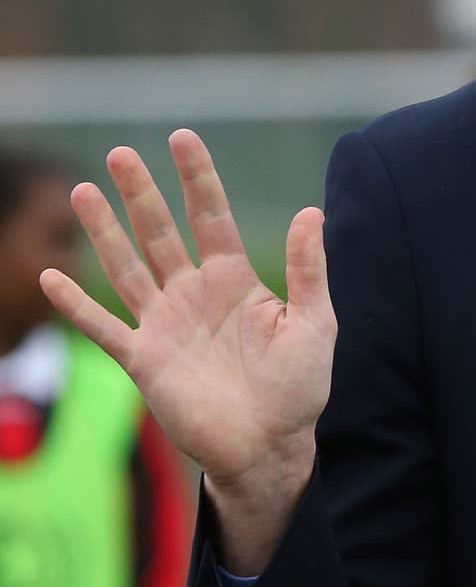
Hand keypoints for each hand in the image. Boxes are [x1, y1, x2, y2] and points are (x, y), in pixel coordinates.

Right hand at [39, 130, 335, 568]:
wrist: (270, 449)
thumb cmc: (299, 390)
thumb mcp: (314, 325)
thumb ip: (308, 271)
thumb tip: (311, 211)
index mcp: (235, 281)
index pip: (211, 217)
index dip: (197, 178)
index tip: (182, 138)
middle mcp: (194, 295)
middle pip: (160, 232)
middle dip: (140, 193)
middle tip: (119, 153)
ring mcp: (165, 325)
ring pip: (126, 267)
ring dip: (104, 231)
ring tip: (82, 191)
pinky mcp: (144, 360)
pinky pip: (103, 327)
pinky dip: (76, 305)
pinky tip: (50, 277)